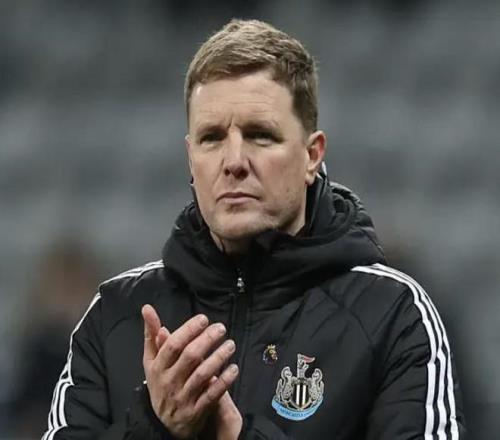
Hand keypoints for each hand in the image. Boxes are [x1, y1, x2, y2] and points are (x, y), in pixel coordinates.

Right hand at [142, 304, 238, 438]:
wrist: (162, 423)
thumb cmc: (160, 383)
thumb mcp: (151, 360)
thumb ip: (151, 334)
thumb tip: (147, 309)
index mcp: (157, 367)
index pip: (173, 345)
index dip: (189, 330)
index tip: (204, 319)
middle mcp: (169, 381)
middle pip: (190, 356)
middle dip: (207, 340)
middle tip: (221, 328)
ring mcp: (183, 397)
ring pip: (202, 374)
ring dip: (218, 357)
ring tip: (230, 345)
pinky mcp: (196, 411)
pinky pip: (212, 394)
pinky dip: (224, 380)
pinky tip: (234, 368)